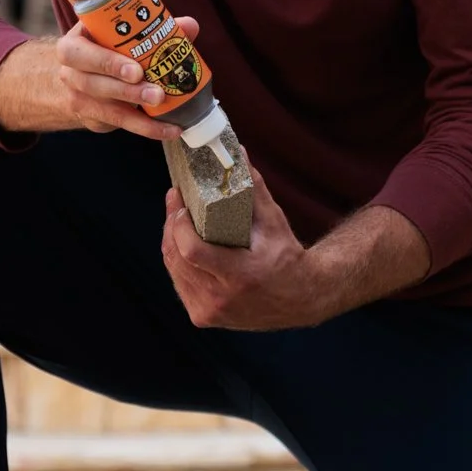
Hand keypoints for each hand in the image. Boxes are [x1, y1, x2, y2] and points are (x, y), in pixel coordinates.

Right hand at [0, 0, 203, 138]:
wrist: (83, 90)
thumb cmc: (113, 54)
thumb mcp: (130, 37)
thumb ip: (158, 29)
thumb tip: (188, 27)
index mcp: (83, 20)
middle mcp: (70, 50)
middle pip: (78, 55)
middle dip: (110, 64)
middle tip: (138, 71)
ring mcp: (74, 83)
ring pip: (96, 90)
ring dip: (129, 96)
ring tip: (158, 97)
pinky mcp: (86, 111)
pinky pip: (114, 118)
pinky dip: (144, 125)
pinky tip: (168, 128)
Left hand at [161, 166, 323, 329]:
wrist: (300, 298)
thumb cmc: (287, 256)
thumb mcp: (274, 222)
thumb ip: (253, 189)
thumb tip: (238, 153)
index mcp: (240, 277)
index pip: (192, 252)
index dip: (178, 225)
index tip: (180, 202)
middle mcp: (221, 300)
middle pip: (177, 259)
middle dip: (171, 227)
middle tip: (175, 202)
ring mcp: (210, 312)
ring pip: (174, 271)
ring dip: (171, 242)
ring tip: (176, 219)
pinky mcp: (203, 317)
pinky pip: (180, 283)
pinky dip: (178, 262)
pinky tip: (181, 244)